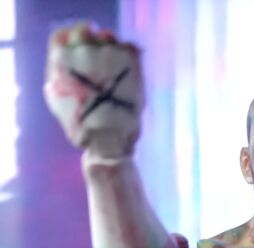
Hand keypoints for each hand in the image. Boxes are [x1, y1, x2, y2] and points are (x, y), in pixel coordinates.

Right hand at [43, 22, 143, 157]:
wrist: (109, 140)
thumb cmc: (81, 125)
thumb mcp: (57, 99)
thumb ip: (57, 74)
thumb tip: (61, 58)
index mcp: (61, 59)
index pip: (63, 36)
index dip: (70, 44)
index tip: (77, 55)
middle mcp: (82, 50)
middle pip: (84, 32)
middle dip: (90, 45)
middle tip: (97, 64)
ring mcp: (107, 53)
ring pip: (107, 37)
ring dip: (109, 50)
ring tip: (112, 72)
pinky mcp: (129, 60)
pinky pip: (128, 48)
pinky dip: (127, 56)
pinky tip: (125, 74)